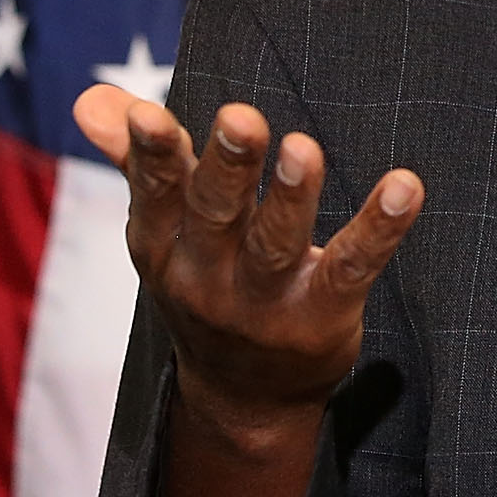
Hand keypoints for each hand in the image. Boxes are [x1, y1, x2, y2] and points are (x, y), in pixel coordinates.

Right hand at [74, 85, 424, 496]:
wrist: (243, 398)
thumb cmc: (206, 284)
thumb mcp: (164, 233)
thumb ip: (138, 161)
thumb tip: (91, 98)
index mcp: (164, 247)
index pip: (157, 195)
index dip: (152, 157)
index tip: (151, 114)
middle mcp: (206, 276)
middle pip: (215, 215)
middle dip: (228, 167)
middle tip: (242, 116)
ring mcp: (264, 302)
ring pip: (277, 245)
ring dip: (292, 196)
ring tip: (306, 148)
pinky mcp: (321, 316)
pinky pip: (352, 268)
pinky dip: (379, 228)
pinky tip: (405, 187)